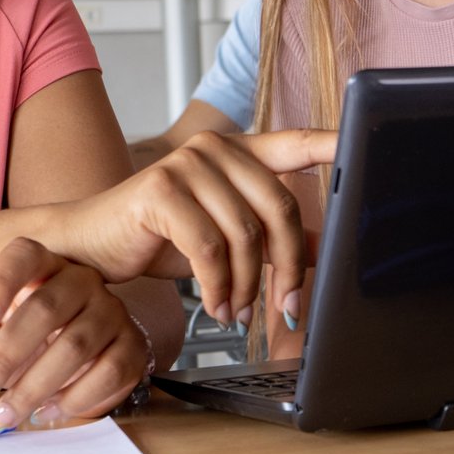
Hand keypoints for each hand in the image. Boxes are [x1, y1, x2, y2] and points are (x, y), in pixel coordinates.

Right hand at [0, 128, 335, 334]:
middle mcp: (216, 148)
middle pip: (281, 206)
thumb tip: (323, 250)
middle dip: (288, 266)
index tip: (365, 145)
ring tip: (237, 311)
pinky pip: (210, 247)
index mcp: (238, 153)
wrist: (89, 247)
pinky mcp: (161, 189)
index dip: (332, 144)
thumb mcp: (225, 239)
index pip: (296, 142)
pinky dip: (219, 287)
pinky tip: (215, 306)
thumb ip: (271, 239)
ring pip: (246, 233)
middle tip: (287, 306)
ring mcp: (187, 163)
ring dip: (247, 286)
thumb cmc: (157, 238)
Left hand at [0, 239, 147, 435]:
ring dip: (32, 389)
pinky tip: (44, 414)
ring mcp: (112, 310)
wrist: (78, 358)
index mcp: (43, 266)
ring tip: (2, 418)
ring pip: (76, 346)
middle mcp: (82, 280)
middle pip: (45, 309)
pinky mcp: (133, 344)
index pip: (22, 258)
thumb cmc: (27, 339)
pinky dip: (72, 399)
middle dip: (6, 358)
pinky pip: (108, 373)